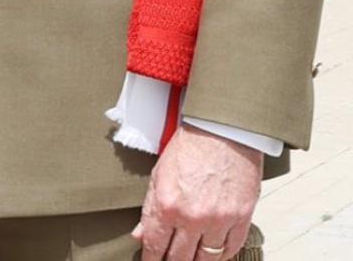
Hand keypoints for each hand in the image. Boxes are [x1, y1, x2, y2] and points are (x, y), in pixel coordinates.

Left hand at [134, 123, 262, 259]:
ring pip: (206, 260)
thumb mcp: (159, 173)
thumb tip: (140, 235)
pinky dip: (220, 257)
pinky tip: (212, 256)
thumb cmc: (190, 147)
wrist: (222, 132)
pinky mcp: (241, 220)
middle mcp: (192, 218)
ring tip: (189, 260)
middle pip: (179, 258)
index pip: (154, 244)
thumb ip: (150, 207)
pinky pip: (230, 251)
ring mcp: (219, 221)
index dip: (150, 259)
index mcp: (167, 204)